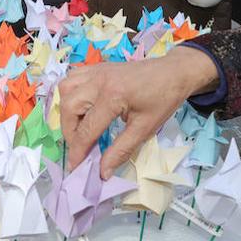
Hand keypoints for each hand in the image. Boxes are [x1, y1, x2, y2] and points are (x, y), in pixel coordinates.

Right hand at [61, 46, 219, 178]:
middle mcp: (98, 81)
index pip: (87, 130)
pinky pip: (72, 78)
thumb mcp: (145, 128)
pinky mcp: (97, 68)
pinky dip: (70, 94)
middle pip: (69, 108)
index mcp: (113, 96)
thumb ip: (121, 150)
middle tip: (81, 148)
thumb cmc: (163, 99)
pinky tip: (82, 106)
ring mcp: (96, 71)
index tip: (75, 169)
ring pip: (65, 90)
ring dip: (67, 112)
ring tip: (80, 128)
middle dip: (70, 132)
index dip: (78, 152)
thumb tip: (102, 172)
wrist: (174, 72)